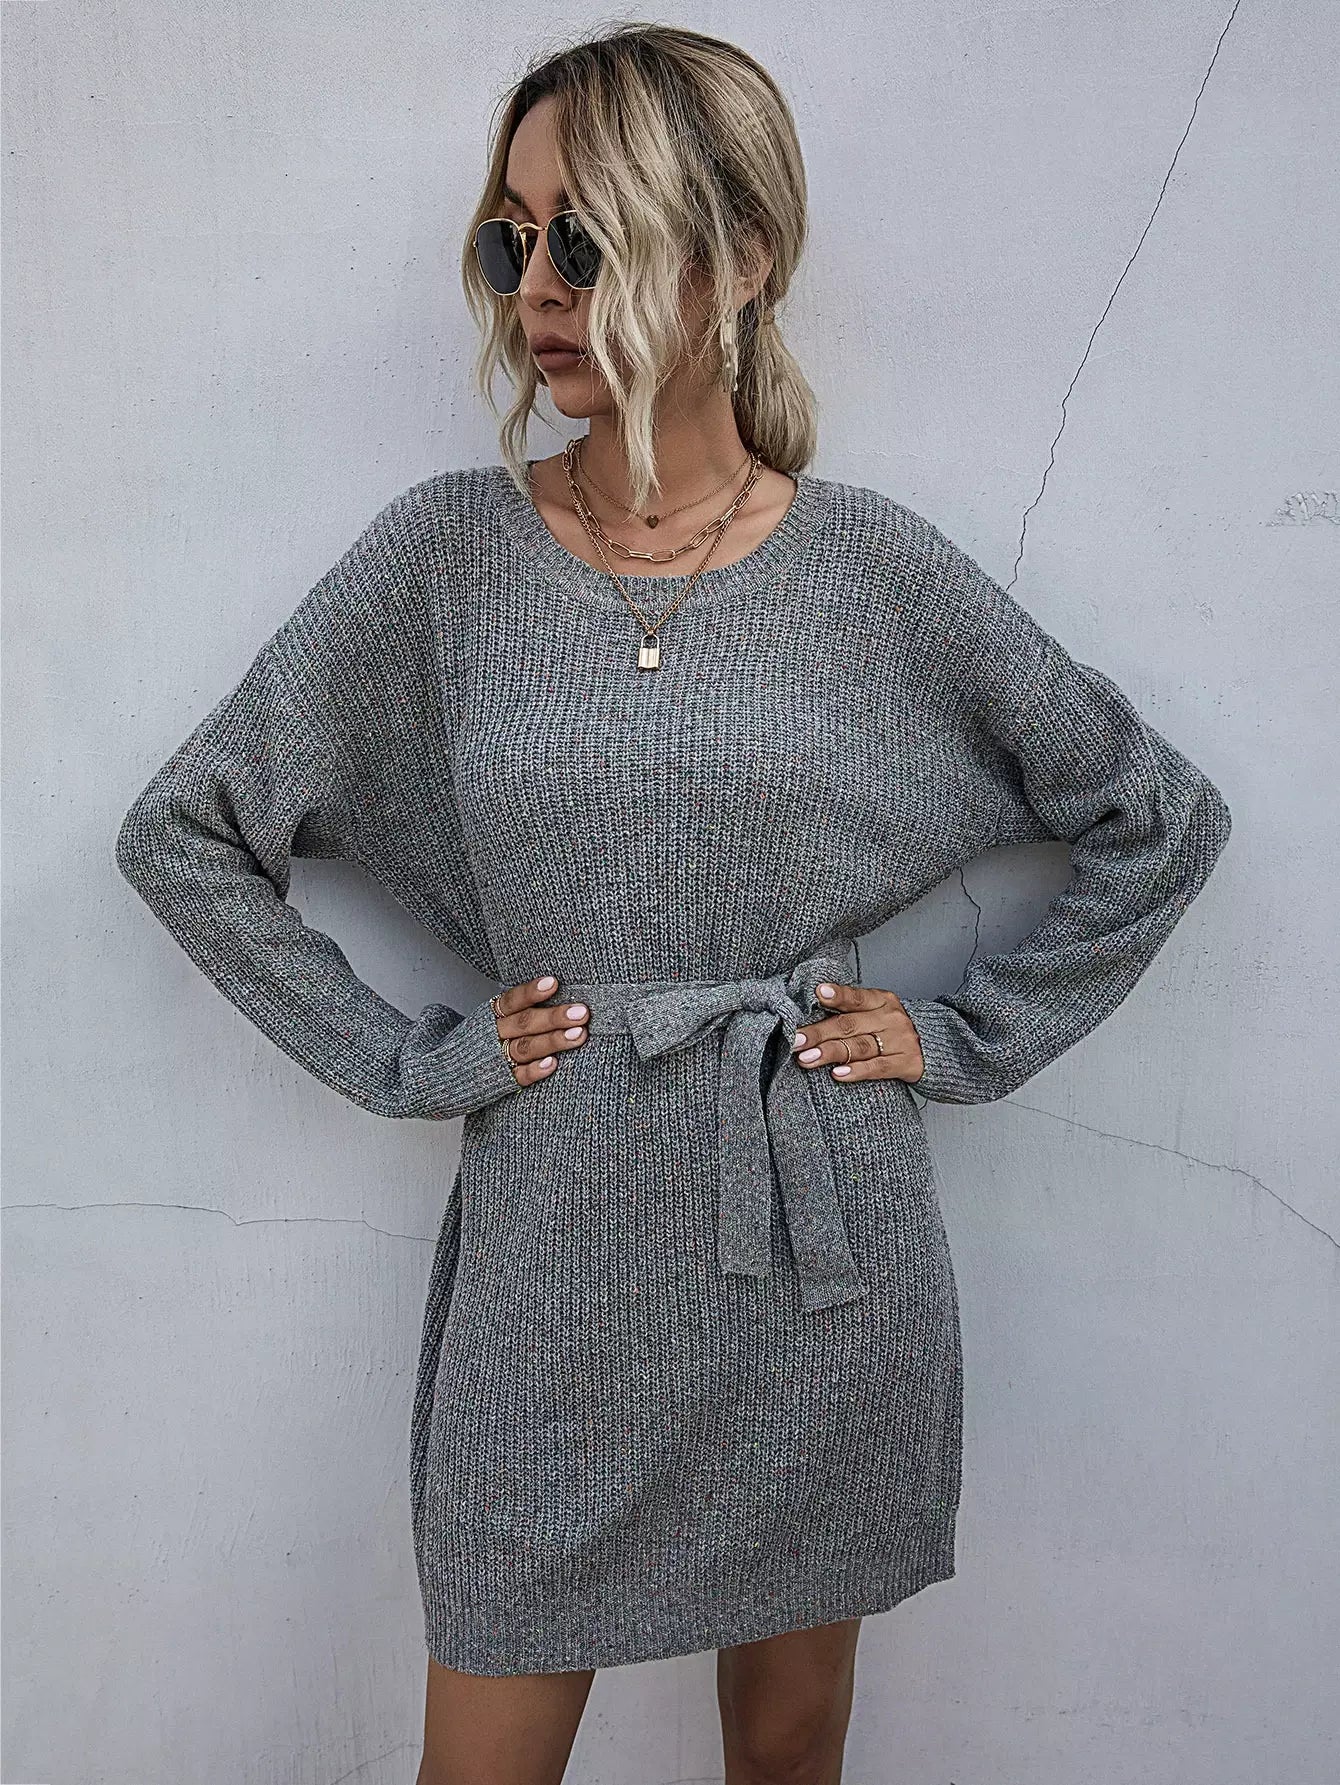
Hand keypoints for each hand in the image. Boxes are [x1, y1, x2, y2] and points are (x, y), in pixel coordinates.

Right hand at [490, 974, 588, 1085]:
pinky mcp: (501, 1081)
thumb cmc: (483, 1041)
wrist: (447, 1074)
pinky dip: (534, 1070)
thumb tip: (558, 989)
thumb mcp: (492, 1020)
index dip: (531, 992)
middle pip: (524, 1023)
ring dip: (553, 1041)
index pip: (512, 1000)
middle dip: (555, 1017)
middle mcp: (494, 1034)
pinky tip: (553, 1064)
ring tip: (579, 1035)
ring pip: (526, 1047)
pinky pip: (519, 1076)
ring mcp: (497, 1058)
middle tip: (582, 1013)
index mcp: (491, 1015)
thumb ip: (519, 1009)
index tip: (554, 983)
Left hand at [790, 980, 925, 1083]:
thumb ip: (849, 1011)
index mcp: (881, 1000)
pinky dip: (856, 1071)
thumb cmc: (892, 1029)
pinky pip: (877, 1068)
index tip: (818, 993)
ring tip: (807, 1058)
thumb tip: (808, 1016)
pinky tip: (837, 1074)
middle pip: (849, 1025)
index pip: (856, 997)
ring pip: (859, 1047)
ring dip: (830, 1053)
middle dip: (819, 1033)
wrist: (935, 1047)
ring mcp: (899, 1041)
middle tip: (796, 1040)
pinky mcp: (905, 1063)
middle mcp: (890, 1018)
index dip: (838, 995)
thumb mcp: (877, 1012)